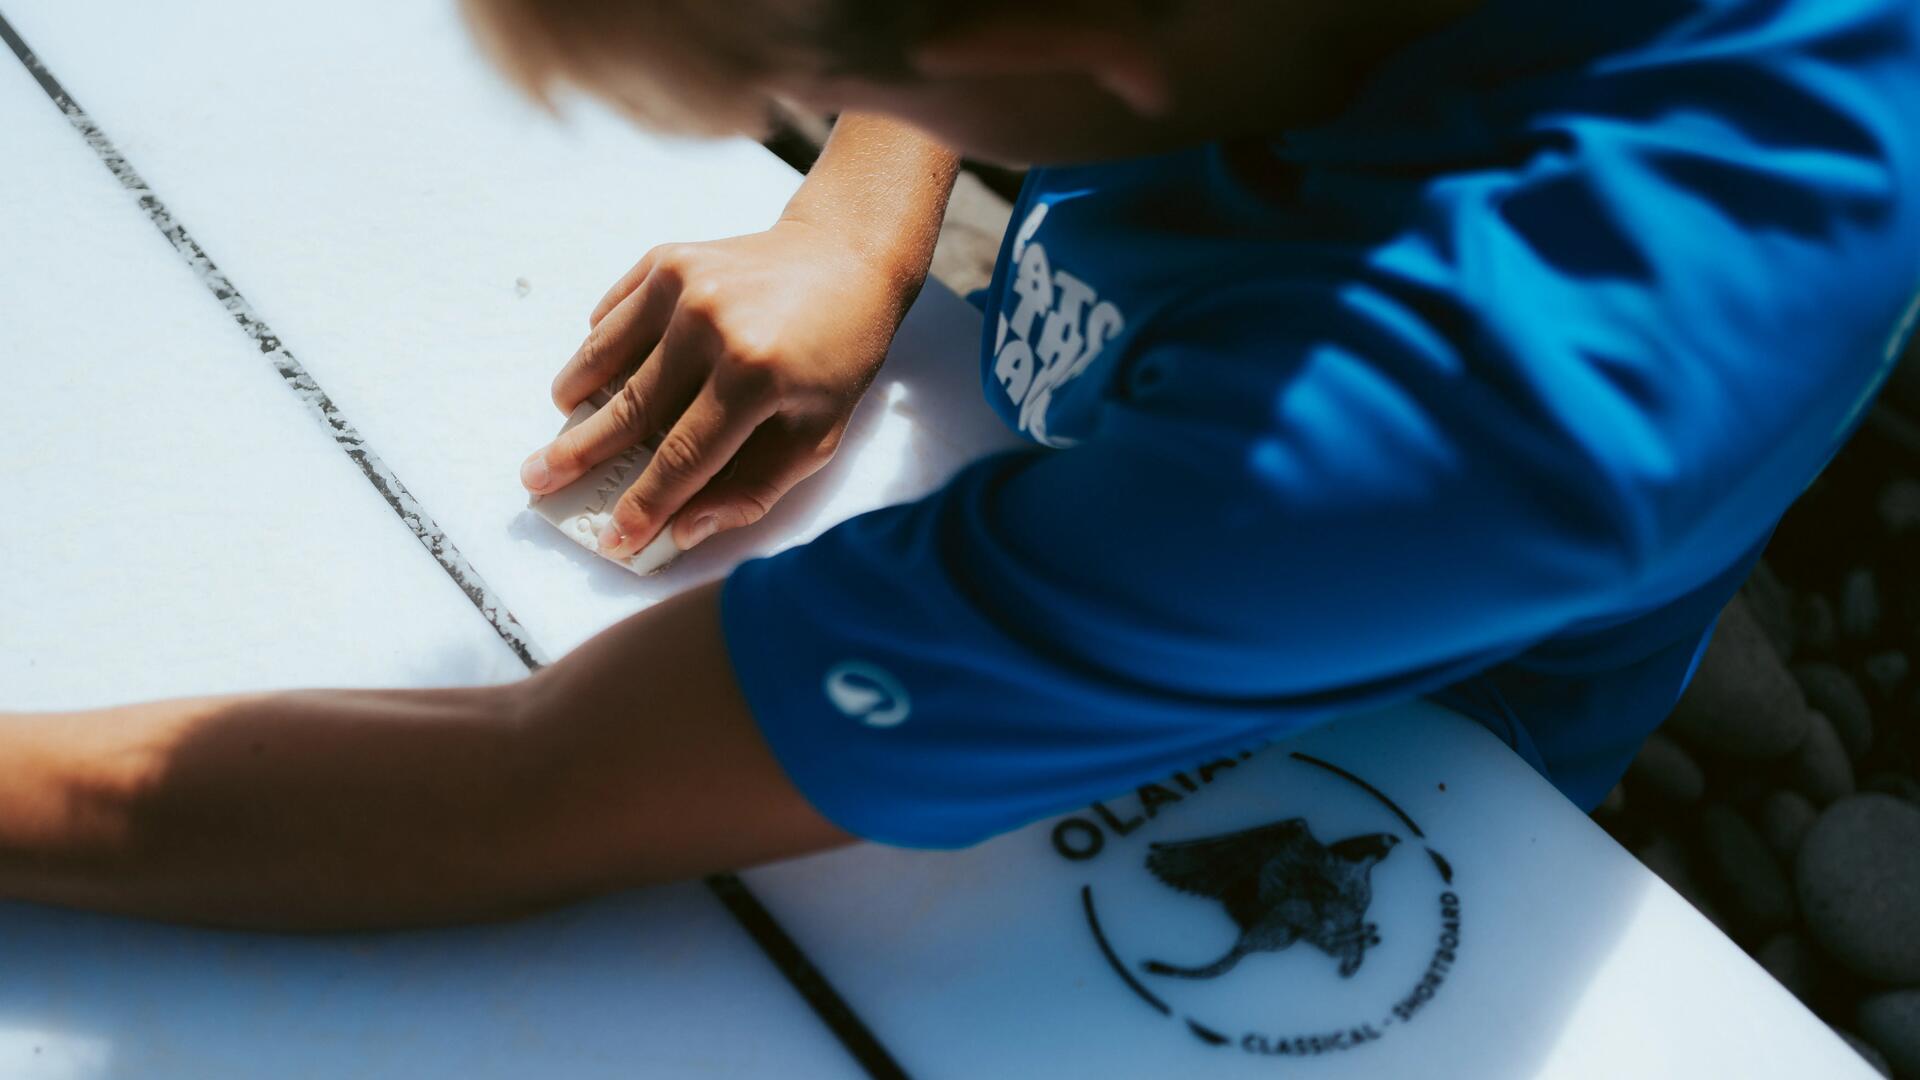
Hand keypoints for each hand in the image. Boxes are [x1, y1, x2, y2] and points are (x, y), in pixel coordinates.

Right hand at [519, 217, 918, 557]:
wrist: (845, 258)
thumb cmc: (835, 359)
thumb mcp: (817, 435)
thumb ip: (754, 490)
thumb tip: (683, 532)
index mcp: (756, 376)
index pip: (683, 457)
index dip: (645, 505)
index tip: (613, 540)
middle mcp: (712, 325)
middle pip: (631, 409)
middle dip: (580, 455)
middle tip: (536, 481)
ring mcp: (685, 284)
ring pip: (606, 357)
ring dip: (577, 398)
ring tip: (560, 428)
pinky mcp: (668, 258)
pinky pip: (614, 315)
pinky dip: (598, 349)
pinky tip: (595, 376)